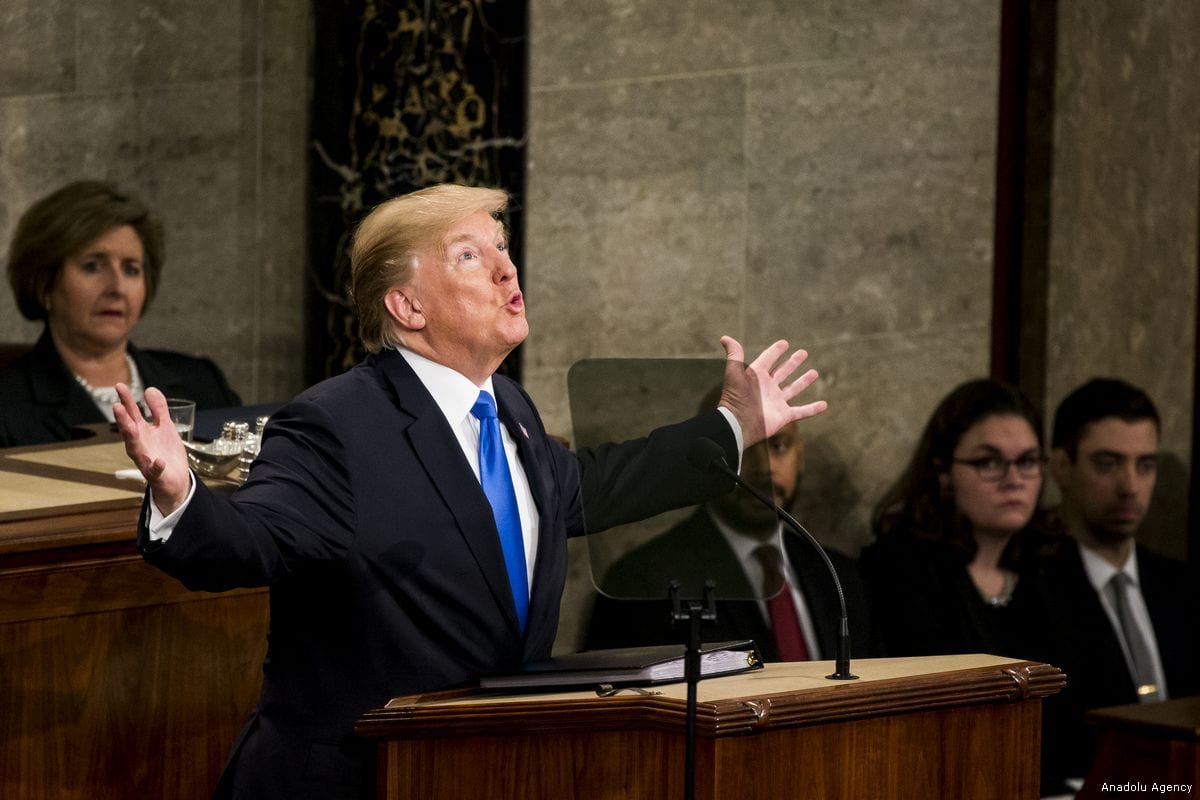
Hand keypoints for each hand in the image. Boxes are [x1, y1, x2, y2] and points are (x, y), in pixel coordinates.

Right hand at [113, 384, 190, 514]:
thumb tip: (150, 389)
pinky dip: (156, 466)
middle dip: (123, 419)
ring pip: (136, 449)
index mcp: (142, 433)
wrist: (176, 479)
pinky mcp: (156, 474)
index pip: (132, 414)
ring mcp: (146, 460)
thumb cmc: (166, 452)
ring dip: (132, 438)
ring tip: (130, 427)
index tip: (120, 386)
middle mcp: (139, 445)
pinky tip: (158, 461)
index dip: (126, 401)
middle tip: (117, 405)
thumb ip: (158, 409)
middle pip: (129, 430)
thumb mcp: (165, 427)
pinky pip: (155, 470)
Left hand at [717, 337, 826, 446]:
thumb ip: (734, 354)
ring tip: (814, 372)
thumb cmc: (735, 398)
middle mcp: (768, 388)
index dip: (775, 351)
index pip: (768, 359)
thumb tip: (725, 337)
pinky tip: (824, 404)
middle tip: (803, 353)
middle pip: (783, 372)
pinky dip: (813, 409)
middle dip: (792, 363)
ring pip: (793, 389)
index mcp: (757, 376)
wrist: (738, 424)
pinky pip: (801, 411)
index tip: (784, 343)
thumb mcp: (734, 372)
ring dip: (803, 381)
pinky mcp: (784, 415)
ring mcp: (777, 402)